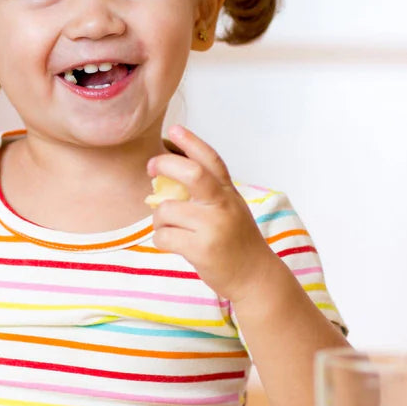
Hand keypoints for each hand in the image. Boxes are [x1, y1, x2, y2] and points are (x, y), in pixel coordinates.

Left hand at [148, 125, 278, 302]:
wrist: (255, 277)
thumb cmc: (235, 241)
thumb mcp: (229, 209)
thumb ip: (206, 193)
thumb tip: (164, 178)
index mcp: (229, 193)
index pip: (210, 160)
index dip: (191, 142)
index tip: (174, 128)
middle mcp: (223, 205)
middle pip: (192, 173)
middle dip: (165, 165)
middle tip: (151, 168)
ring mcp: (213, 227)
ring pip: (166, 211)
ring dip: (159, 220)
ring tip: (170, 228)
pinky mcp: (202, 249)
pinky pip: (163, 236)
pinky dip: (161, 239)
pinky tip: (173, 244)